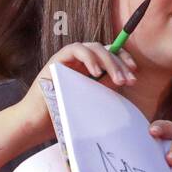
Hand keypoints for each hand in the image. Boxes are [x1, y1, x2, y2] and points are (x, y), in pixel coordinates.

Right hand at [15, 41, 138, 141]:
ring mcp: (67, 59)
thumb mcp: (93, 100)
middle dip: (120, 63)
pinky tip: (97, 72)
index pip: (110, 55)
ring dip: (109, 61)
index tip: (134, 73)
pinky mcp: (56, 60)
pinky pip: (75, 49)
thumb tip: (126, 78)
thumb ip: (106, 87)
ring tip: (118, 79)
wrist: (37, 125)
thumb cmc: (63, 116)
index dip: (123, 60)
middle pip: (105, 50)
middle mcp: (79, 61)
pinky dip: (88, 58)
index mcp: (88, 69)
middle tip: (130, 80)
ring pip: (93, 47)